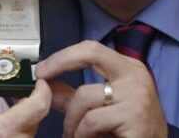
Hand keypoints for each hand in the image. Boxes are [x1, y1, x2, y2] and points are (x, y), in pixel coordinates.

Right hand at [0, 72, 51, 137]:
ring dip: (22, 122)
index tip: (38, 80)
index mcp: (2, 132)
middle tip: (17, 91)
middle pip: (35, 118)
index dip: (43, 90)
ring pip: (30, 133)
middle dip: (28, 103)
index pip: (39, 106)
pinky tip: (4, 134)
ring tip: (9, 112)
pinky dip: (17, 135)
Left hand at [35, 40, 166, 137]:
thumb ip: (73, 97)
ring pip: (83, 97)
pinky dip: (82, 135)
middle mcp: (135, 75)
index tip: (42, 69)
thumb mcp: (99, 109)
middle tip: (41, 80)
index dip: (63, 56)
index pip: (92, 49)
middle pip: (90, 53)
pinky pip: (91, 122)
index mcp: (128, 69)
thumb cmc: (128, 133)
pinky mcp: (134, 116)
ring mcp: (137, 94)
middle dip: (60, 62)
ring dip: (71, 122)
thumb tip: (46, 86)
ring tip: (74, 136)